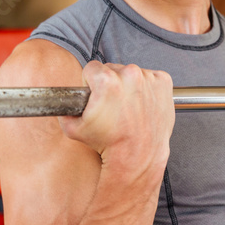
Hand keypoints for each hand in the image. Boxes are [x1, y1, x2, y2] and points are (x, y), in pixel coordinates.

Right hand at [59, 61, 174, 172]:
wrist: (138, 156)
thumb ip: (64, 109)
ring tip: (128, 108)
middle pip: (112, 69)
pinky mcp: (164, 82)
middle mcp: (130, 75)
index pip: (92, 68)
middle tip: (113, 106)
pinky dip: (146, 88)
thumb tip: (60, 100)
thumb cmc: (108, 144)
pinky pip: (150, 78)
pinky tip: (142, 105)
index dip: (91, 83)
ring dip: (128, 86)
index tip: (96, 96)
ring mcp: (149, 78)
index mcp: (107, 80)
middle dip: (110, 84)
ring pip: (132, 73)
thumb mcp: (74, 129)